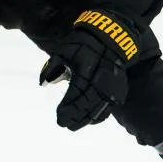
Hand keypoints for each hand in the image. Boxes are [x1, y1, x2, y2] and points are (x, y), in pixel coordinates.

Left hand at [39, 10, 138, 130]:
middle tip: (64, 124)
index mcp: (86, 71)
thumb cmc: (85, 43)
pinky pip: (109, 107)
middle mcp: (100, 81)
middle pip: (88, 107)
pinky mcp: (118, 88)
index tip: (58, 117)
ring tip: (74, 125)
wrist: (112, 36)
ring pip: (100, 110)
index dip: (68, 109)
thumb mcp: (65, 50)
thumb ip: (52, 67)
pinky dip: (99, 115)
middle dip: (75, 117)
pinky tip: (90, 120)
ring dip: (87, 120)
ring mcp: (111, 86)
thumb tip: (43, 83)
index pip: (76, 96)